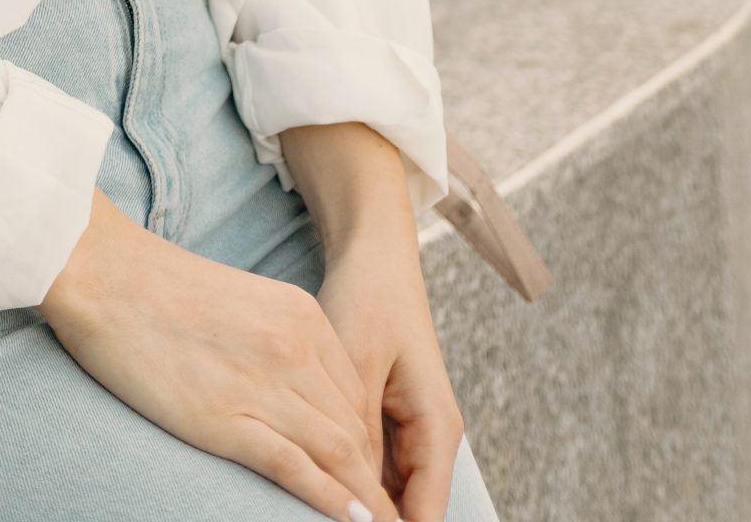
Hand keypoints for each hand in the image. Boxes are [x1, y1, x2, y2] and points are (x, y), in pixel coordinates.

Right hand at [42, 190, 398, 521]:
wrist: (105, 273)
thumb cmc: (158, 289)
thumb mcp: (240, 303)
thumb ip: (275, 340)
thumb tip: (291, 389)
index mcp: (299, 315)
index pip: (355, 393)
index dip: (370, 442)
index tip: (375, 474)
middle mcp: (293, 347)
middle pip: (355, 426)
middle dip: (377, 477)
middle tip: (392, 511)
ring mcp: (263, 383)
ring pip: (338, 451)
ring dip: (366, 496)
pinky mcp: (227, 418)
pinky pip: (295, 467)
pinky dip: (330, 499)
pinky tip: (355, 519)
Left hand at [315, 238, 463, 521]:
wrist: (372, 253)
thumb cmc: (367, 297)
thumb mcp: (358, 363)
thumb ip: (359, 435)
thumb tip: (355, 501)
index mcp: (436, 428)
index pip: (425, 518)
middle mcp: (432, 437)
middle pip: (409, 512)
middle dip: (370, 517)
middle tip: (317, 514)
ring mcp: (413, 431)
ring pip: (390, 493)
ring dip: (360, 500)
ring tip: (314, 503)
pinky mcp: (392, 420)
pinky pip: (376, 466)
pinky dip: (351, 473)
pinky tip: (316, 474)